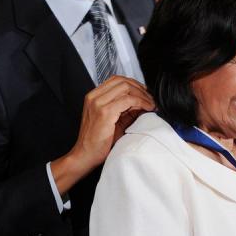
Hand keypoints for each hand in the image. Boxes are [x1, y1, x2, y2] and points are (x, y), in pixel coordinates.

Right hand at [51, 76, 153, 193]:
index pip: (116, 80)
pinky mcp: (104, 112)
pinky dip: (141, 102)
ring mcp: (98, 103)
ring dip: (142, 94)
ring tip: (150, 104)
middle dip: (140, 88)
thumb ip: (126, 110)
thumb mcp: (113, 121)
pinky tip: (147, 108)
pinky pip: (128, 100)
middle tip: (150, 98)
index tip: (145, 93)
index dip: (134, 84)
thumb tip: (142, 103)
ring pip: (126, 87)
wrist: (85, 155)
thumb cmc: (97, 142)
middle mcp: (94, 97)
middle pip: (122, 81)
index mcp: (93, 97)